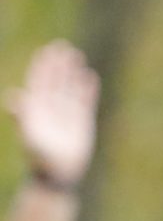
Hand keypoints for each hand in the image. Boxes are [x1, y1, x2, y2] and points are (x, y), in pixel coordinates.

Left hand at [6, 41, 98, 186]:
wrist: (57, 174)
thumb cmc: (40, 157)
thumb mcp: (29, 135)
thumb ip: (22, 115)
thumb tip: (13, 95)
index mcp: (36, 108)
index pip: (39, 82)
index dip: (43, 66)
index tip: (48, 50)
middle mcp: (50, 108)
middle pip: (54, 81)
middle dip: (58, 64)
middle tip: (63, 46)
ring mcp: (66, 114)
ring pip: (69, 88)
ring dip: (72, 73)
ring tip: (77, 57)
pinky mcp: (81, 122)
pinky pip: (85, 101)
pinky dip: (88, 89)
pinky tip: (91, 77)